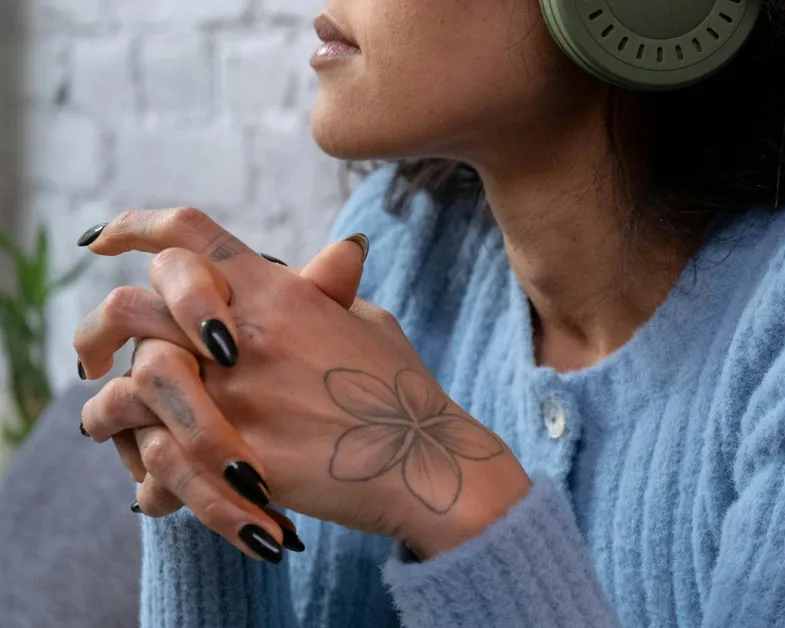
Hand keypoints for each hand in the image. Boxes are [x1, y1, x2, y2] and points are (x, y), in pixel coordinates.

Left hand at [75, 208, 531, 559]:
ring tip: (104, 425)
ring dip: (104, 408)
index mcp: (279, 293)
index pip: (188, 234)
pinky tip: (148, 487)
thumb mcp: (369, 321)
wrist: (426, 463)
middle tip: (91, 354)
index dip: (133, 225)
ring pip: (127, 386)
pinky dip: (145, 477)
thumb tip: (333, 256)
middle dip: (96, 328)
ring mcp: (239, 398)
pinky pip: (157, 462)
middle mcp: (247, 337)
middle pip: (133, 304)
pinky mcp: (238, 459)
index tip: (105, 240)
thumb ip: (330, 288)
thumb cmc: (402, 390)